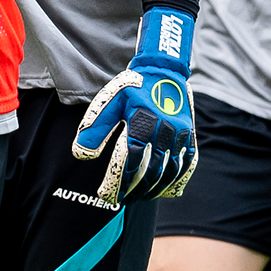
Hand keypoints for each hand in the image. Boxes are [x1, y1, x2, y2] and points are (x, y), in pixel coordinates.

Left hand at [72, 8, 198, 206]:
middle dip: (134, 191)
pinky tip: (165, 191)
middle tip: (122, 200)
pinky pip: (187, 164)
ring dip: (154, 190)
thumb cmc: (132, 87)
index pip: (128, 163)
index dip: (117, 183)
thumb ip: (94, 129)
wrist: (162, 69)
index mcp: (141, 123)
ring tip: (140, 198)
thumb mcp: (108, 102)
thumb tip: (80, 155)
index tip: (106, 195)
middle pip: (150, 172)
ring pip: (169, 172)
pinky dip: (177, 181)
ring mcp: (179, 134)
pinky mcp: (190, 135)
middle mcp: (163, 130)